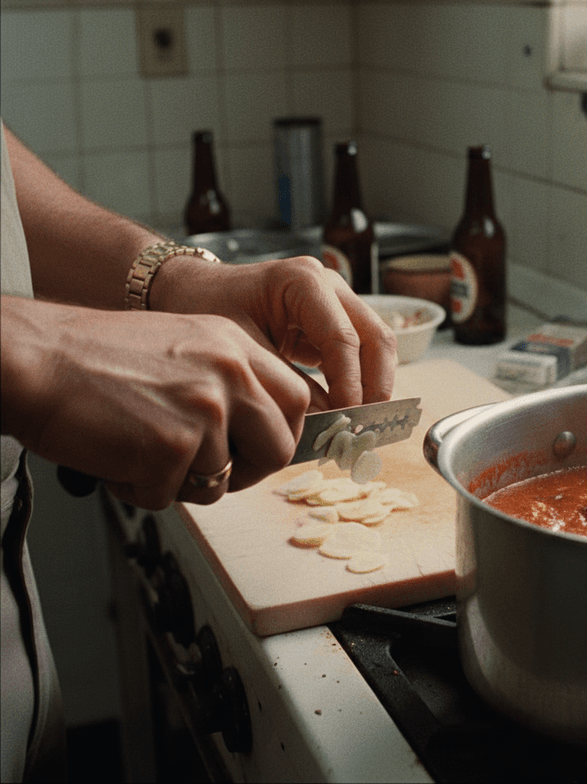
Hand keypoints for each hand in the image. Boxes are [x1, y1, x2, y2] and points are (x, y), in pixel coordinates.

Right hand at [2, 296, 311, 509]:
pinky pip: (169, 496)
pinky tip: (115, 458)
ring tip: (139, 451)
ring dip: (180, 481)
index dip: (281, 434)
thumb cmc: (98, 358)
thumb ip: (231, 381)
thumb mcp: (186, 346)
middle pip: (280, 448)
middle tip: (210, 472)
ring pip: (221, 481)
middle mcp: (230, 373)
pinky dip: (139, 490)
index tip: (258, 449)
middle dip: (248, 472)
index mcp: (236, 345)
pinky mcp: (171, 446)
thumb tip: (262, 430)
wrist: (35, 357)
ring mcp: (204, 409)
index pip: (297, 399)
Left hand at [150, 256, 397, 409]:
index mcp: (303, 282)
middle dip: (376, 386)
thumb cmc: (207, 310)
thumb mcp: (241, 349)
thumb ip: (283, 384)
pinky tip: (349, 413)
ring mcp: (336, 301)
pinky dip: (360, 383)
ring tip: (361, 425)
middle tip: (365, 427)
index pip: (343, 338)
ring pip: (377, 345)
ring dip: (374, 387)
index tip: (345, 420)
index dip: (350, 384)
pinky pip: (361, 353)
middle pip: (376, 337)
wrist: (193, 291)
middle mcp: (329, 286)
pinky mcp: (334, 322)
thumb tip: (325, 425)